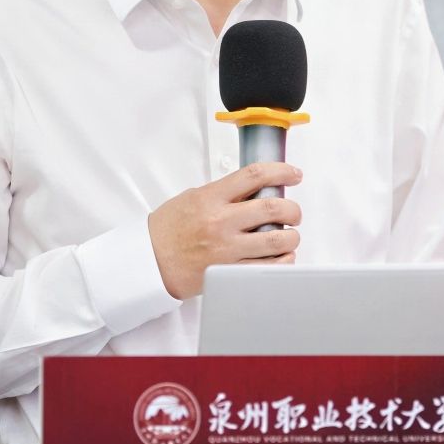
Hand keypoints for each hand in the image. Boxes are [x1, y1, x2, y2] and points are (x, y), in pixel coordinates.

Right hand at [146, 163, 302, 299]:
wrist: (149, 262)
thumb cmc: (168, 230)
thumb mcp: (193, 198)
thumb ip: (224, 193)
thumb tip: (257, 187)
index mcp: (211, 198)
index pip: (254, 176)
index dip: (281, 171)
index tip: (293, 173)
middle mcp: (221, 222)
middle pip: (273, 208)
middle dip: (293, 209)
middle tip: (294, 212)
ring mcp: (226, 249)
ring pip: (276, 240)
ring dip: (291, 236)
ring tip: (290, 235)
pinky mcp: (229, 272)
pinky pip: (268, 267)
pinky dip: (283, 261)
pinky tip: (283, 256)